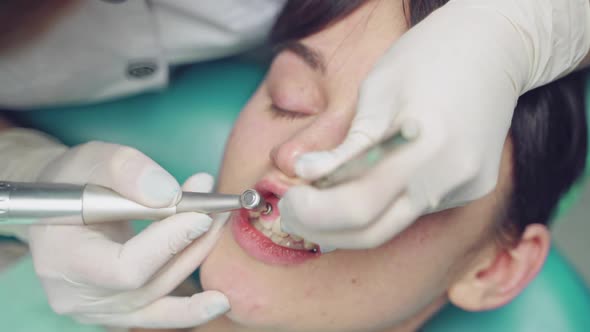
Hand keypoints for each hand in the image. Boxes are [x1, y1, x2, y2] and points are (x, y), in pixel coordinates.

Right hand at [29, 141, 228, 327]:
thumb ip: (127, 171)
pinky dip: (190, 306)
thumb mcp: (92, 159)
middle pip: (150, 282)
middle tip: (218, 208)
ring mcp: (97, 310)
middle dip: (192, 242)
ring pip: (162, 293)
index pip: (125, 268)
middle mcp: (76, 295)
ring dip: (197, 256)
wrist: (56, 206)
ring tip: (219, 222)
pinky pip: (159, 313)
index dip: (169, 244)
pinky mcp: (117, 312)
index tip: (200, 215)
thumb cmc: (71, 180)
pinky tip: (218, 299)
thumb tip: (170, 195)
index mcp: (61, 257)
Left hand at [278, 2, 538, 249]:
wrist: (496, 45)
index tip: (287, 202)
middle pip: (373, 232)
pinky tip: (371, 180)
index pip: (356, 207)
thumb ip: (345, 145)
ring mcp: (467, 187)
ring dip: (350, 220)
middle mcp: (452, 178)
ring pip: (394, 224)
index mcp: (425, 147)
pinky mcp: (473, 189)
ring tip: (321, 197)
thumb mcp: (376, 92)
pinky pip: (417, 209)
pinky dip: (384, 204)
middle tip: (294, 211)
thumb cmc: (428, 56)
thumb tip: (306, 176)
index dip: (312, 213)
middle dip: (323, 229)